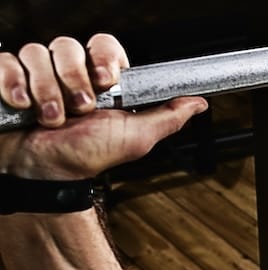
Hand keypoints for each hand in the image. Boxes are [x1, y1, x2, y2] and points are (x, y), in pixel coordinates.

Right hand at [0, 34, 206, 180]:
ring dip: (46, 92)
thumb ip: (167, 116)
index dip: (103, 58)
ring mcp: (37, 75)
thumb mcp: (136, 137)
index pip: (103, 44)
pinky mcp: (8, 80)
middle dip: (74, 81)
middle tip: (80, 110)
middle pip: (67, 46)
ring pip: (36, 54)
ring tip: (52, 119)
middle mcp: (69, 72)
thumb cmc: (89, 157)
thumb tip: (198, 102)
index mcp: (100, 80)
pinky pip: (7, 63)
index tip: (105, 80)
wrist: (48, 176)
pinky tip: (23, 107)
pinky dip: (14, 85)